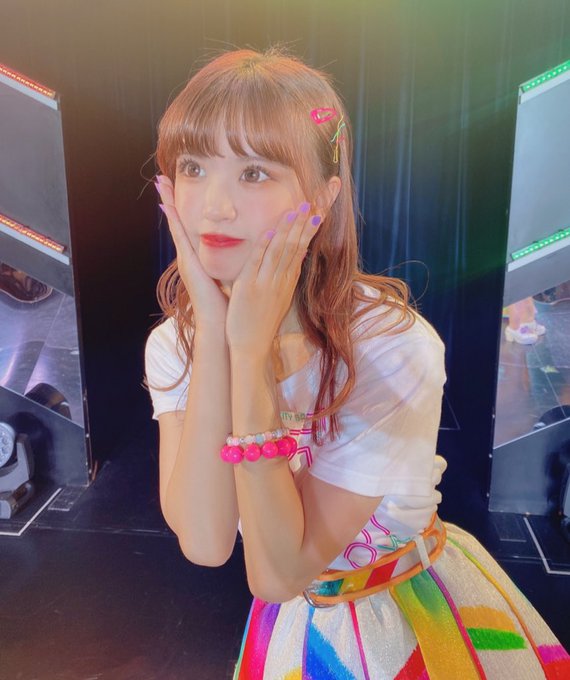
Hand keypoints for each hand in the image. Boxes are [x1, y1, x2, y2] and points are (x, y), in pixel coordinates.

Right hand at [155, 175, 227, 329]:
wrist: (220, 324)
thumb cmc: (225, 303)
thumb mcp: (225, 275)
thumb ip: (227, 262)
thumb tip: (237, 250)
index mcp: (198, 259)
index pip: (188, 227)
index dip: (181, 208)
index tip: (176, 187)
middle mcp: (188, 257)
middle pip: (177, 222)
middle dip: (168, 200)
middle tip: (161, 177)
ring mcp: (185, 260)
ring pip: (176, 226)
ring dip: (167, 203)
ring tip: (160, 182)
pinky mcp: (188, 265)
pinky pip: (180, 238)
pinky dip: (174, 222)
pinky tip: (167, 206)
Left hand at [225, 202, 321, 354]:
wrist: (252, 347)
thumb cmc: (262, 322)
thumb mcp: (279, 297)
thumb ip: (285, 276)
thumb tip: (295, 256)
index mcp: (288, 281)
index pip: (302, 248)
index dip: (310, 227)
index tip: (317, 208)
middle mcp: (281, 280)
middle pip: (296, 245)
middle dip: (305, 222)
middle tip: (314, 201)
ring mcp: (266, 283)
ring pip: (280, 251)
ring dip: (288, 228)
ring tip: (297, 208)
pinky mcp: (249, 288)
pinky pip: (258, 263)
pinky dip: (264, 246)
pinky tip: (269, 230)